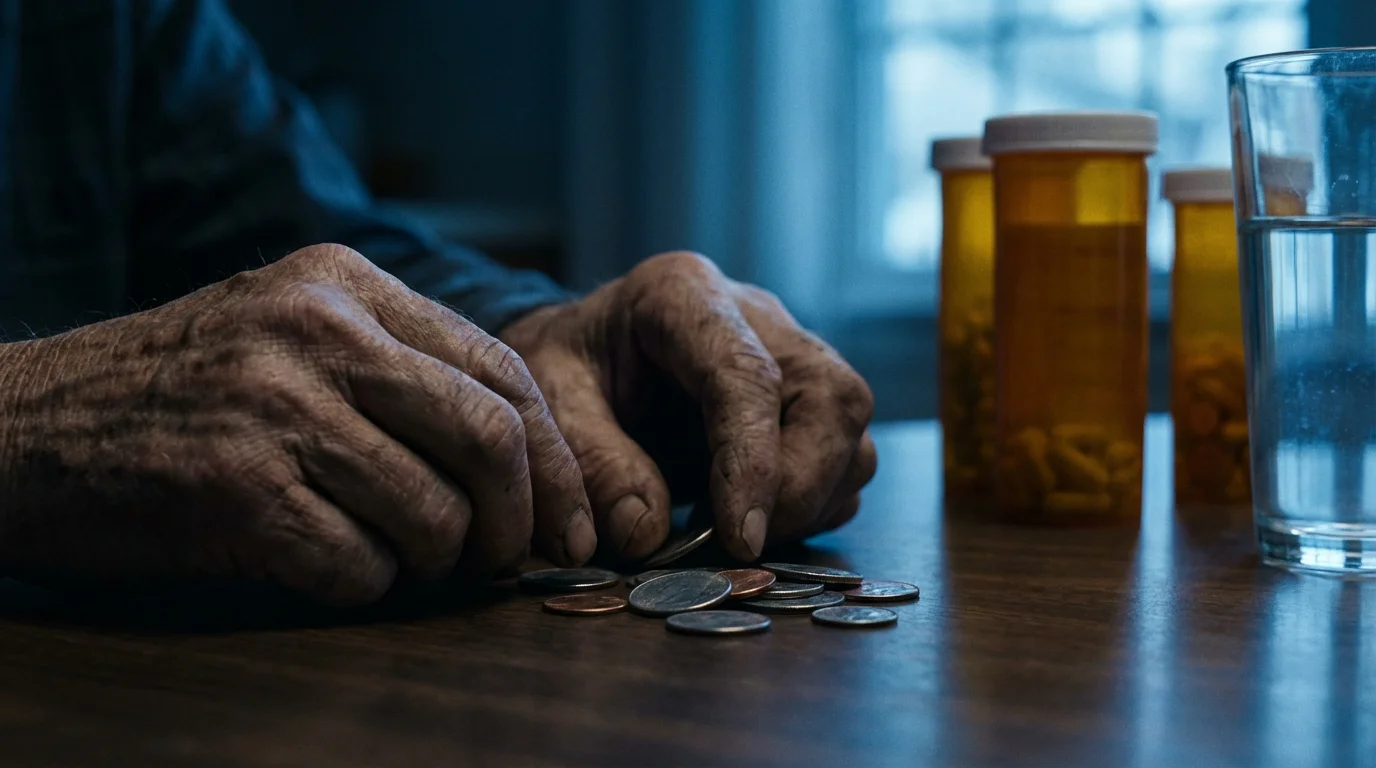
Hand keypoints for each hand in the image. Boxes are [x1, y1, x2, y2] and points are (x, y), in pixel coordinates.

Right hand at [0, 245, 593, 604]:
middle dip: (523, 518)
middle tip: (511, 560)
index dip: (555, 457)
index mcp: (345, 283)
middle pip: (488, 436)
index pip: (502, 368)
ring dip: (437, 561)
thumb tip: (526, 458)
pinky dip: (366, 586)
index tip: (574, 520)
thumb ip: (399, 366)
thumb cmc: (181, 391)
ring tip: (405, 561)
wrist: (25, 425)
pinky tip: (332, 567)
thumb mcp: (290, 330)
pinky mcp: (236, 489)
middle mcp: (317, 331)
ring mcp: (275, 407)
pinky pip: (360, 566)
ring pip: (433, 512)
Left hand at [501, 252, 875, 561]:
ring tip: (734, 536)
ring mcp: (792, 354)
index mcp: (682, 295)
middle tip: (741, 545)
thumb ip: (592, 464)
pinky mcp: (808, 399)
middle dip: (800, 486)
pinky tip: (748, 521)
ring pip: (851, 431)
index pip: (749, 375)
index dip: (754, 461)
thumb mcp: (548, 405)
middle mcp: (756, 315)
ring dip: (811, 501)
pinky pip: (844, 458)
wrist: (580, 350)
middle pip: (832, 397)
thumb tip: (647, 535)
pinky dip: (811, 505)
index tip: (737, 537)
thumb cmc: (563, 368)